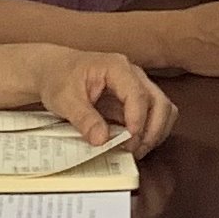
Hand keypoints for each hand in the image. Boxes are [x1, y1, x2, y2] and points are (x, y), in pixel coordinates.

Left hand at [32, 47, 177, 148]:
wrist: (54, 70)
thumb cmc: (59, 78)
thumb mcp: (64, 99)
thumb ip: (83, 118)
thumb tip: (102, 139)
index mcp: (116, 67)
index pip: (137, 93)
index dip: (137, 119)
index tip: (129, 139)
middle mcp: (134, 75)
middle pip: (160, 102)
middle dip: (152, 130)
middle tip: (133, 150)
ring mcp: (138, 87)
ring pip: (164, 110)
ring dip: (155, 133)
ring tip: (135, 151)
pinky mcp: (136, 100)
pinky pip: (155, 116)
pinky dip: (150, 132)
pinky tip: (133, 145)